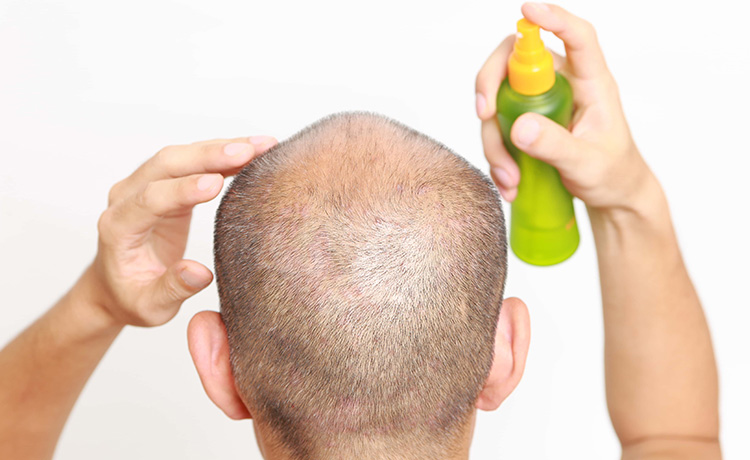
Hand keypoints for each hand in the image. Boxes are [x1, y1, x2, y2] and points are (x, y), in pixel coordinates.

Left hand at [88, 135, 276, 326]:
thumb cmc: (132, 298)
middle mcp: (127, 197)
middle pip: (166, 164)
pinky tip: (253, 151)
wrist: (115, 286)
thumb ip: (173, 289)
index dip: (184, 189)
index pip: (151, 199)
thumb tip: (200, 272)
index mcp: (119, 228)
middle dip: (208, 155)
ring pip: (182, 155)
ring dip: (221, 148)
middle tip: (248, 151)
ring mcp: (146, 185)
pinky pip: (194, 161)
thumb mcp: (151, 307)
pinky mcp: (166, 183)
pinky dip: (223, 154)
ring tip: (262, 145)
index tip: (216, 183)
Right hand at [476, 2, 653, 211]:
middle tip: (485, 115)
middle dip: (490, 85)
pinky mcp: (525, 121)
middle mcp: (561, 84)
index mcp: (591, 82)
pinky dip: (497, 156)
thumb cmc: (611, 172)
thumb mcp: (587, 164)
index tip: (528, 9)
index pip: (577, 37)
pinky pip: (498, 128)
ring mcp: (539, 102)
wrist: (610, 195)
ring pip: (498, 101)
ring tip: (510, 179)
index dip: (554, 19)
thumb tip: (520, 127)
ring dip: (494, 141)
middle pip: (515, 61)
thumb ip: (556, 146)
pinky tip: (510, 183)